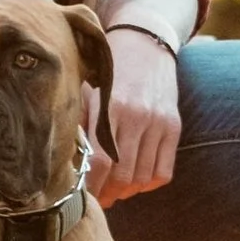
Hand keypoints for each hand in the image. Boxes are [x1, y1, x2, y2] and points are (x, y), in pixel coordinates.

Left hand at [91, 26, 180, 203]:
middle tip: (100, 197)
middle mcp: (137, 116)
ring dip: (128, 191)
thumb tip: (65, 161)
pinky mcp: (174, 126)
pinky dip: (150, 183)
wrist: (144, 43)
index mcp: (110, 107)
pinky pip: (164, 171)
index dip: (91, 185)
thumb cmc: (108, 69)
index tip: (84, 194)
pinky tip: (137, 180)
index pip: (99, 161)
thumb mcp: (87, 88)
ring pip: (143, 177)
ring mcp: (158, 122)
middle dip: (108, 193)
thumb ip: (79, 122)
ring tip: (115, 191)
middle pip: (122, 175)